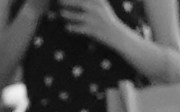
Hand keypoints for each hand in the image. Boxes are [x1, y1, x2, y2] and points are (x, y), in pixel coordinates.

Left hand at [57, 0, 178, 77]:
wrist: (123, 40)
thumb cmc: (110, 26)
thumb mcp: (102, 11)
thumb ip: (93, 5)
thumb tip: (76, 4)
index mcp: (99, 1)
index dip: (70, 0)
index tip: (61, 0)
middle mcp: (97, 7)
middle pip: (76, 2)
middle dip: (65, 3)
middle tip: (56, 3)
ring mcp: (96, 19)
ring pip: (76, 15)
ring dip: (66, 15)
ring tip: (58, 15)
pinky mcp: (95, 30)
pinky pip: (80, 28)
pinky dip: (72, 28)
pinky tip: (67, 28)